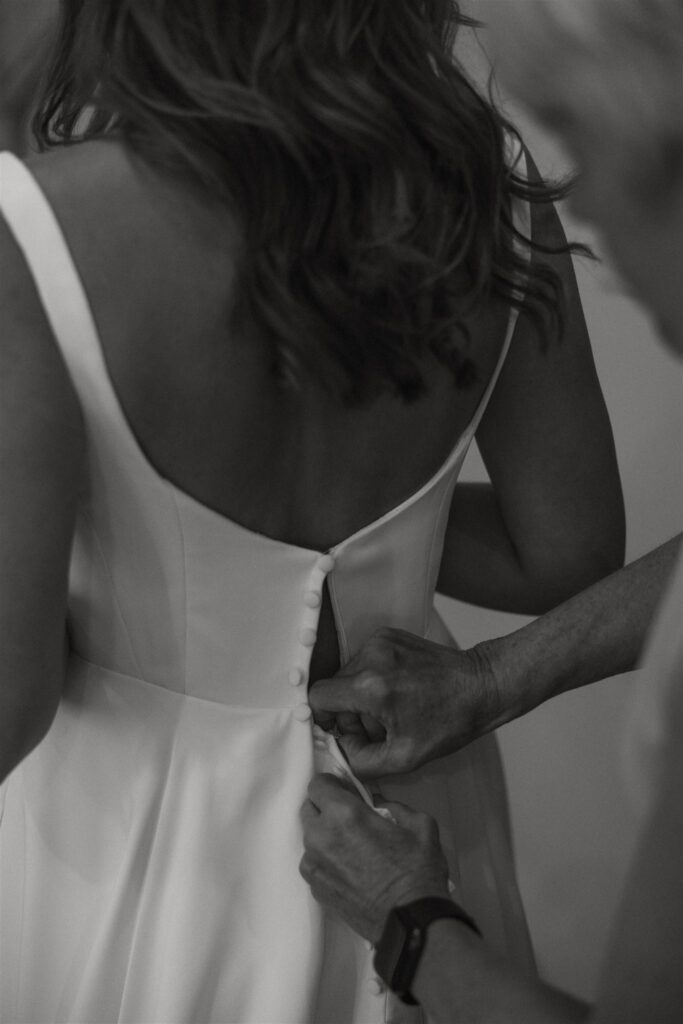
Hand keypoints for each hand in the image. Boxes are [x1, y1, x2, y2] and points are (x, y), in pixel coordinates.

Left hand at [300, 774, 449, 942]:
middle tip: (349, 818)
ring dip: (325, 835)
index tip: (346, 792)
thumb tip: (378, 804)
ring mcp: (314, 865)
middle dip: (326, 808)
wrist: (409, 922)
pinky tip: (349, 869)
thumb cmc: (417, 871)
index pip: (317, 784)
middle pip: (309, 809)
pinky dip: (326, 860)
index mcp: (344, 814)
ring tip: (351, 847)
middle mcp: (321, 837)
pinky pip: (314, 863)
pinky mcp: (315, 888)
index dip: (332, 785)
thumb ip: (395, 806)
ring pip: (310, 838)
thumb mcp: (420, 825)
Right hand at [308, 628, 499, 777]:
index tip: (339, 730)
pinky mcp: (388, 635)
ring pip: (349, 675)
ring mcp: (380, 642)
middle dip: (349, 713)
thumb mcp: (404, 758)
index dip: (323, 718)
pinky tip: (398, 693)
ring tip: (392, 712)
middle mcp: (372, 657)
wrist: (481, 686)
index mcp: (371, 687)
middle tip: (377, 729)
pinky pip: (365, 661)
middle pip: (334, 687)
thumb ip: (360, 761)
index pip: (318, 696)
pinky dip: (374, 679)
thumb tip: (336, 753)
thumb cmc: (450, 721)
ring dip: (362, 697)